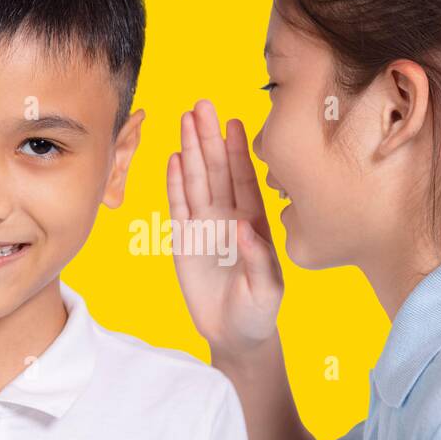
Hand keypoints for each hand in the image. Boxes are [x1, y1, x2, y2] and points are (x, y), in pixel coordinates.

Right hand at [166, 99, 282, 356]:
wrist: (236, 335)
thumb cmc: (260, 311)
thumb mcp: (267, 290)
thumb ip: (258, 259)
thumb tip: (244, 228)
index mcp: (255, 223)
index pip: (245, 179)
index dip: (238, 151)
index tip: (234, 122)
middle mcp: (229, 217)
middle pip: (217, 170)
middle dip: (209, 137)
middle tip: (202, 105)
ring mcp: (205, 227)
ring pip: (196, 181)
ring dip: (190, 151)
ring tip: (185, 119)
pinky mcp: (183, 242)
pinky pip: (178, 207)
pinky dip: (175, 184)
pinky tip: (172, 159)